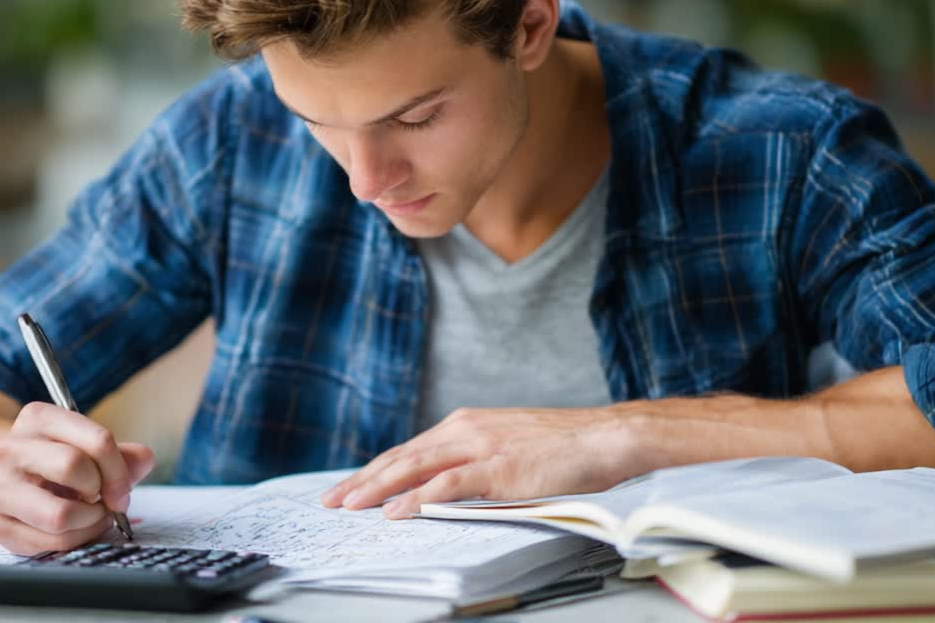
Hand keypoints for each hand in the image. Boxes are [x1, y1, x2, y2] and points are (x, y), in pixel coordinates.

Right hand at [0, 402, 154, 554]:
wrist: (4, 475)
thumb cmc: (54, 458)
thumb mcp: (85, 444)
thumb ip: (121, 453)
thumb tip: (144, 460)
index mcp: (38, 418)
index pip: (97, 441)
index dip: (119, 470)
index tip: (123, 489)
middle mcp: (9, 449)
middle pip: (74, 468)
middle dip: (102, 491)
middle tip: (106, 501)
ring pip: (61, 515)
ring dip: (90, 522)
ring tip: (91, 515)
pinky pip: (50, 543)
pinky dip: (74, 540)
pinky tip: (74, 529)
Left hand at [319, 406, 639, 518]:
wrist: (604, 437)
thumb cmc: (562, 447)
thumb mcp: (507, 445)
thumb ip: (474, 458)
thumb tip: (442, 485)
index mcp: (466, 424)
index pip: (408, 450)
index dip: (373, 469)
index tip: (346, 487)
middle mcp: (466, 429)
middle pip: (402, 456)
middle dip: (362, 480)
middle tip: (330, 501)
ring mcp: (481, 446)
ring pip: (416, 467)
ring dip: (378, 487)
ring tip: (349, 506)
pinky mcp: (499, 467)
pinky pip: (448, 484)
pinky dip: (418, 498)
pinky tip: (396, 511)